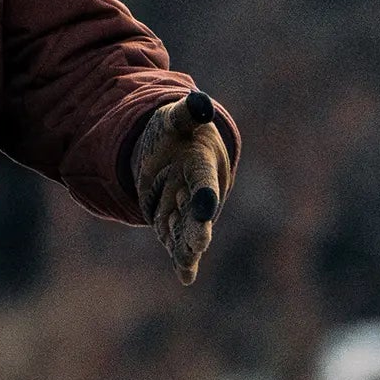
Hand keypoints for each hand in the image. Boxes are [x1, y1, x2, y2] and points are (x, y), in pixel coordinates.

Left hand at [133, 89, 233, 283]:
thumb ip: (188, 112)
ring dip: (186, 248)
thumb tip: (199, 101)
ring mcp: (186, 210)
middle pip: (197, 215)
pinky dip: (183, 260)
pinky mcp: (174, 222)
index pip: (203, 182)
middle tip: (199, 242)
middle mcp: (198, 194)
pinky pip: (178, 243)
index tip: (205, 204)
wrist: (176, 152)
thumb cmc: (178, 132)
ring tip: (185, 262)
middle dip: (197, 228)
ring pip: (186, 232)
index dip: (204, 194)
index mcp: (202, 167)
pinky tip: (187, 277)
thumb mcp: (177, 119)